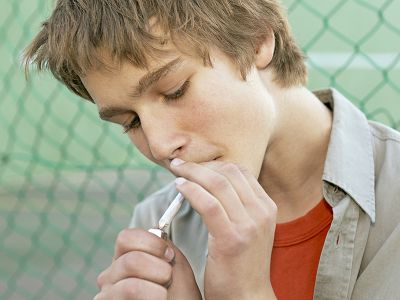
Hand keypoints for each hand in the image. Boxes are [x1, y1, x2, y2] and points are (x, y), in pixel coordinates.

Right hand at [94, 228, 201, 299]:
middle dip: (160, 270)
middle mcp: (110, 277)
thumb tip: (154, 232)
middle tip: (168, 280)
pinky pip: (132, 293)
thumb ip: (162, 246)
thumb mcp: (175, 265)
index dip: (152, 243)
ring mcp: (107, 296)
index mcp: (124, 259)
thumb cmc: (179, 295)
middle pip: (131, 260)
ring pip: (131, 284)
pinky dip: (154, 297)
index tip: (169, 255)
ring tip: (164, 295)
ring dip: (158, 288)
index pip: (126, 237)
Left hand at [171, 159, 276, 299]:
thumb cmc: (241, 263)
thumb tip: (210, 182)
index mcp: (266, 207)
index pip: (241, 171)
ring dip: (192, 173)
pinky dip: (191, 191)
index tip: (195, 165)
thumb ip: (237, 206)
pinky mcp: (232, 238)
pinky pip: (209, 204)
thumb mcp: (248, 229)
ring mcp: (249, 225)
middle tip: (180, 164)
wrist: (247, 296)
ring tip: (176, 171)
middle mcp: (261, 212)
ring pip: (218, 184)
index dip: (214, 164)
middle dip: (201, 164)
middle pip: (229, 173)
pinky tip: (179, 187)